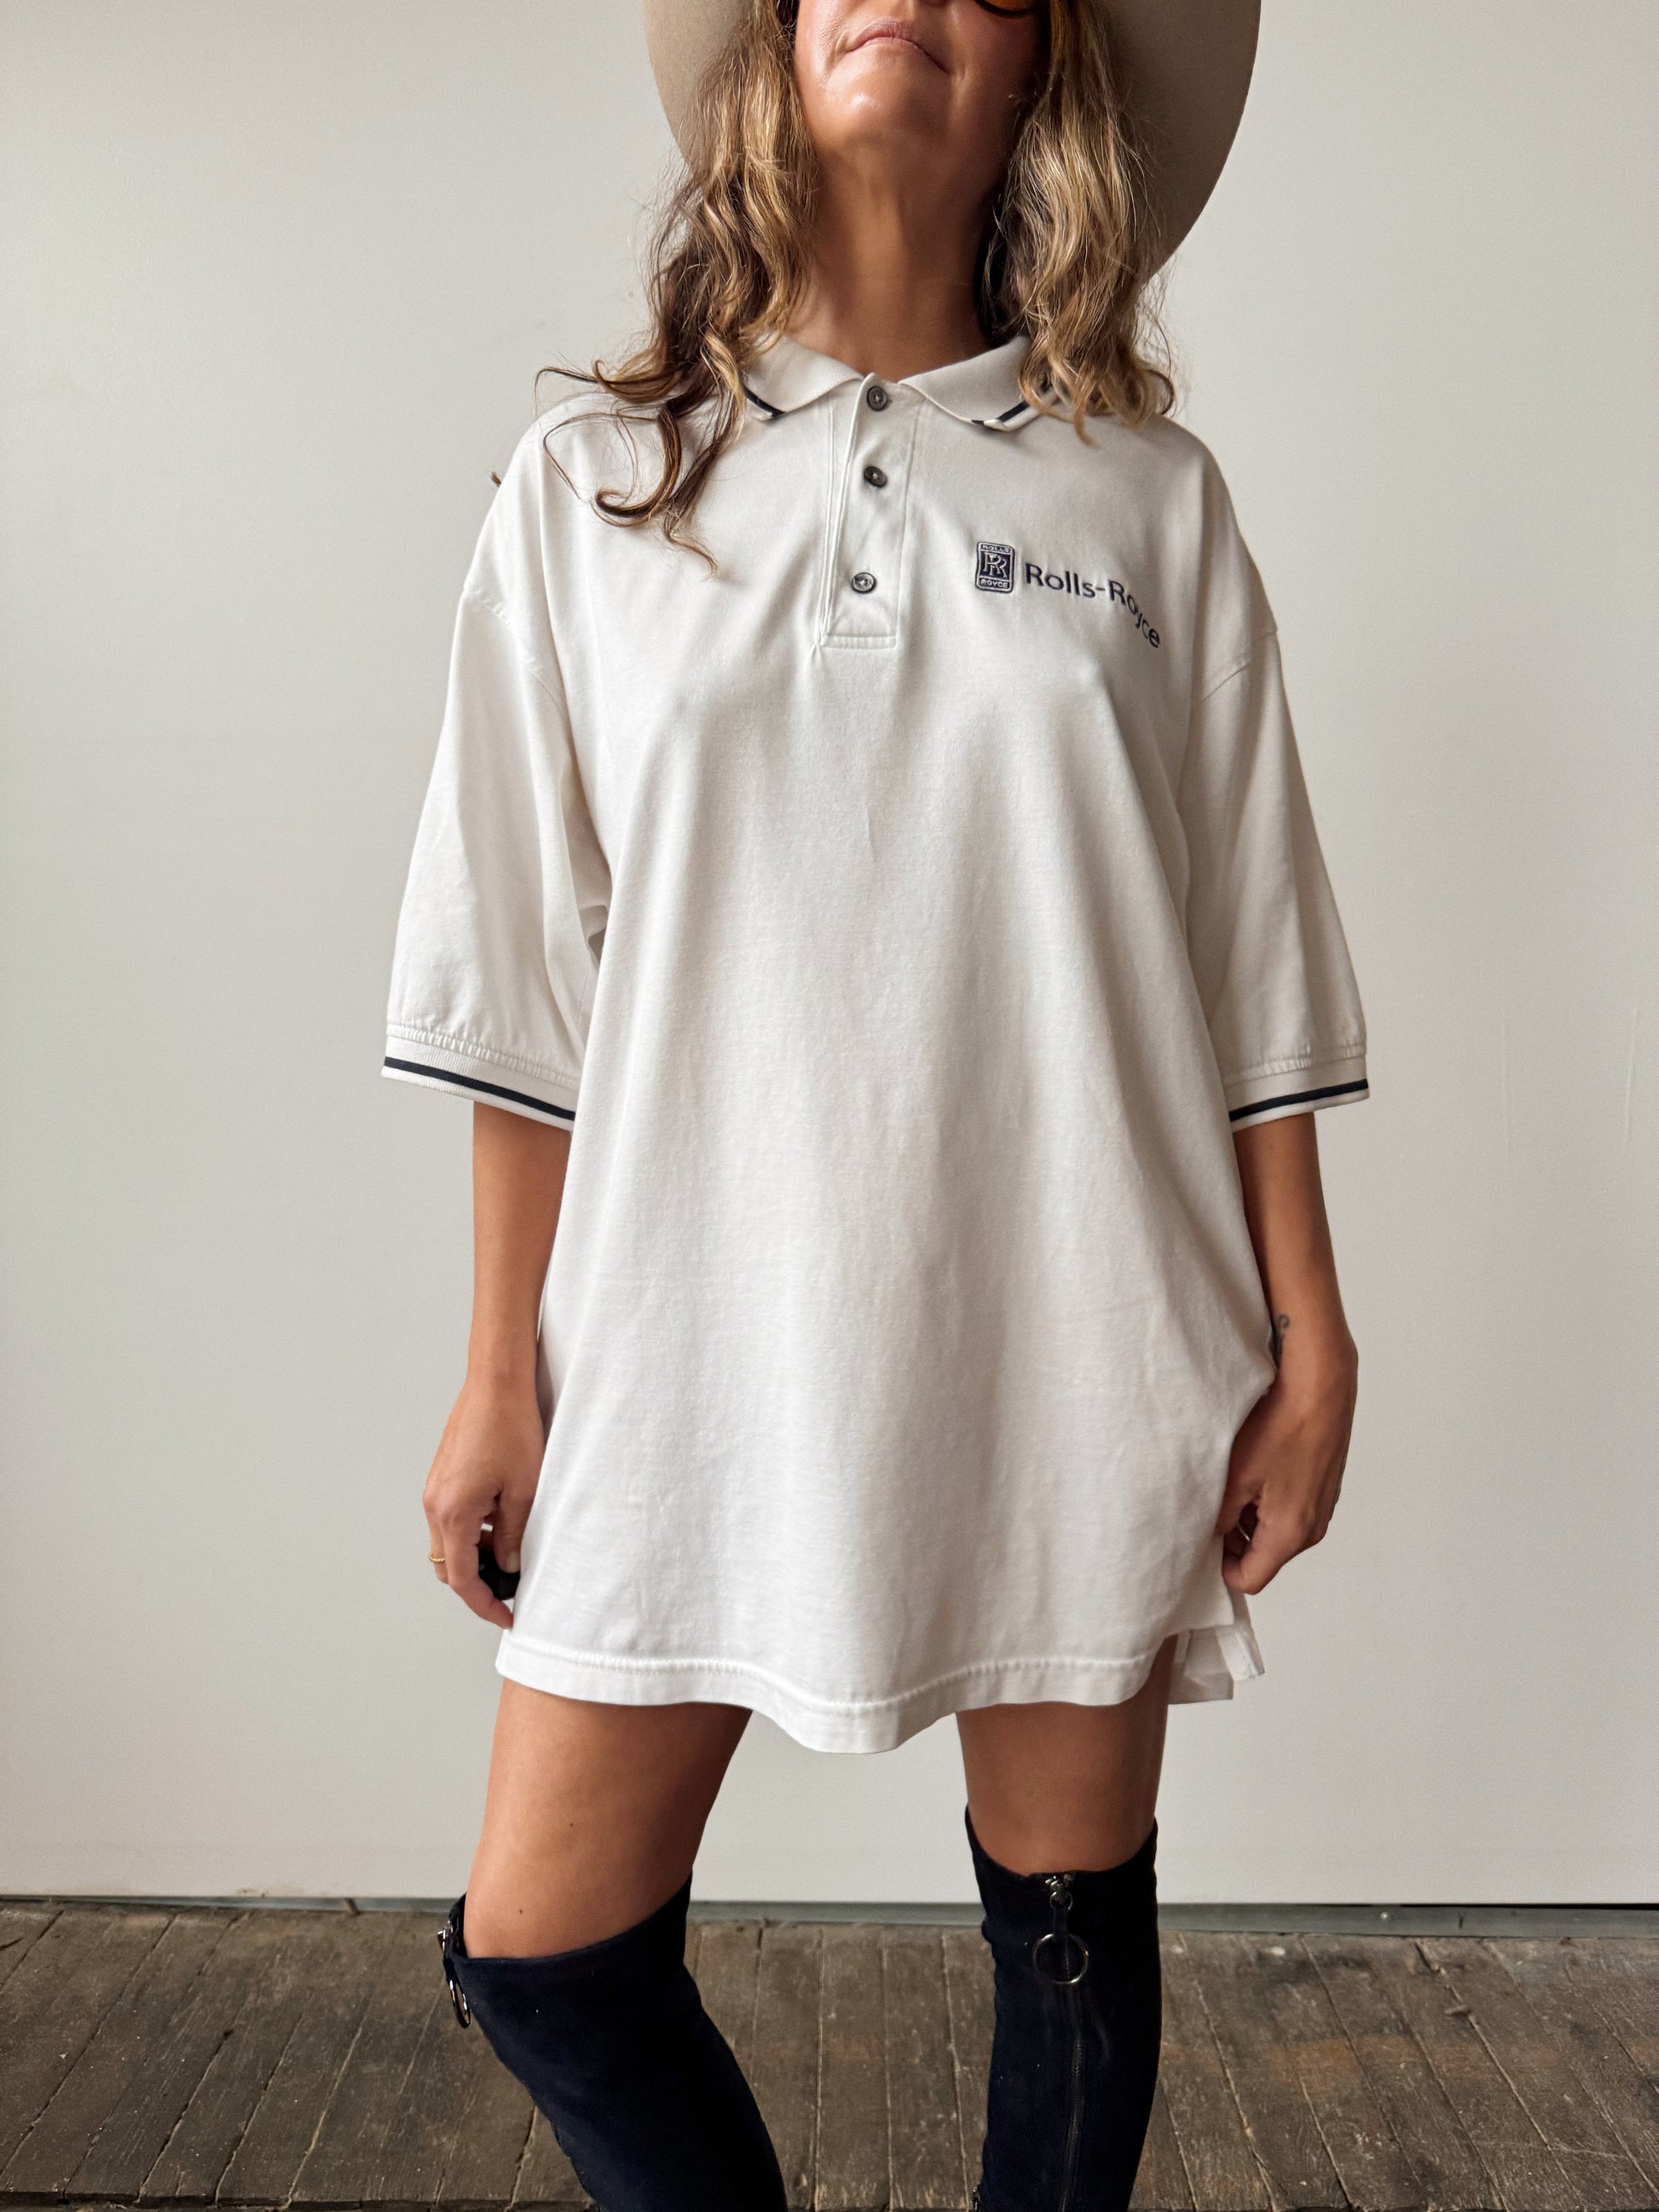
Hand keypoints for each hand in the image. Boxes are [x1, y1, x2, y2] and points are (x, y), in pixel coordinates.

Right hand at [423, 1369, 545, 1628]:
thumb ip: (513, 1535)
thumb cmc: (512, 1427)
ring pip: (448, 1543)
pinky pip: (450, 1519)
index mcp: (452, 1513)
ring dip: (475, 1556)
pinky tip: (502, 1523)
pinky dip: (471, 1532)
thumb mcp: (524, 1489)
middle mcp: (434, 1505)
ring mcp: (434, 1490)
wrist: (497, 1381)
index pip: (462, 1579)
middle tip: (511, 1591)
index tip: (507, 1617)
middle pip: (448, 1567)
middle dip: (478, 1585)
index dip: (485, 1605)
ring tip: (513, 1554)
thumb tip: (509, 1566)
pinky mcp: (441, 1477)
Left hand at [1215, 1318, 1357, 1595]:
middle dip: (1234, 1540)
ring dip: (1250, 1517)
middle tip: (1212, 1505)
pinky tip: (1256, 1468)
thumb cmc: (1281, 1427)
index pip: (1250, 1579)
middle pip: (1263, 1557)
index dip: (1220, 1567)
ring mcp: (1321, 1508)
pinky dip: (1268, 1499)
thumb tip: (1209, 1537)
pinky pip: (1289, 1510)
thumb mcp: (1236, 1477)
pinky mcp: (1323, 1488)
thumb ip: (1220, 1518)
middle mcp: (1312, 1529)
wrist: (1320, 1387)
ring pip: (1275, 1532)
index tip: (1202, 1541)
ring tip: (1233, 1481)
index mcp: (1290, 1535)